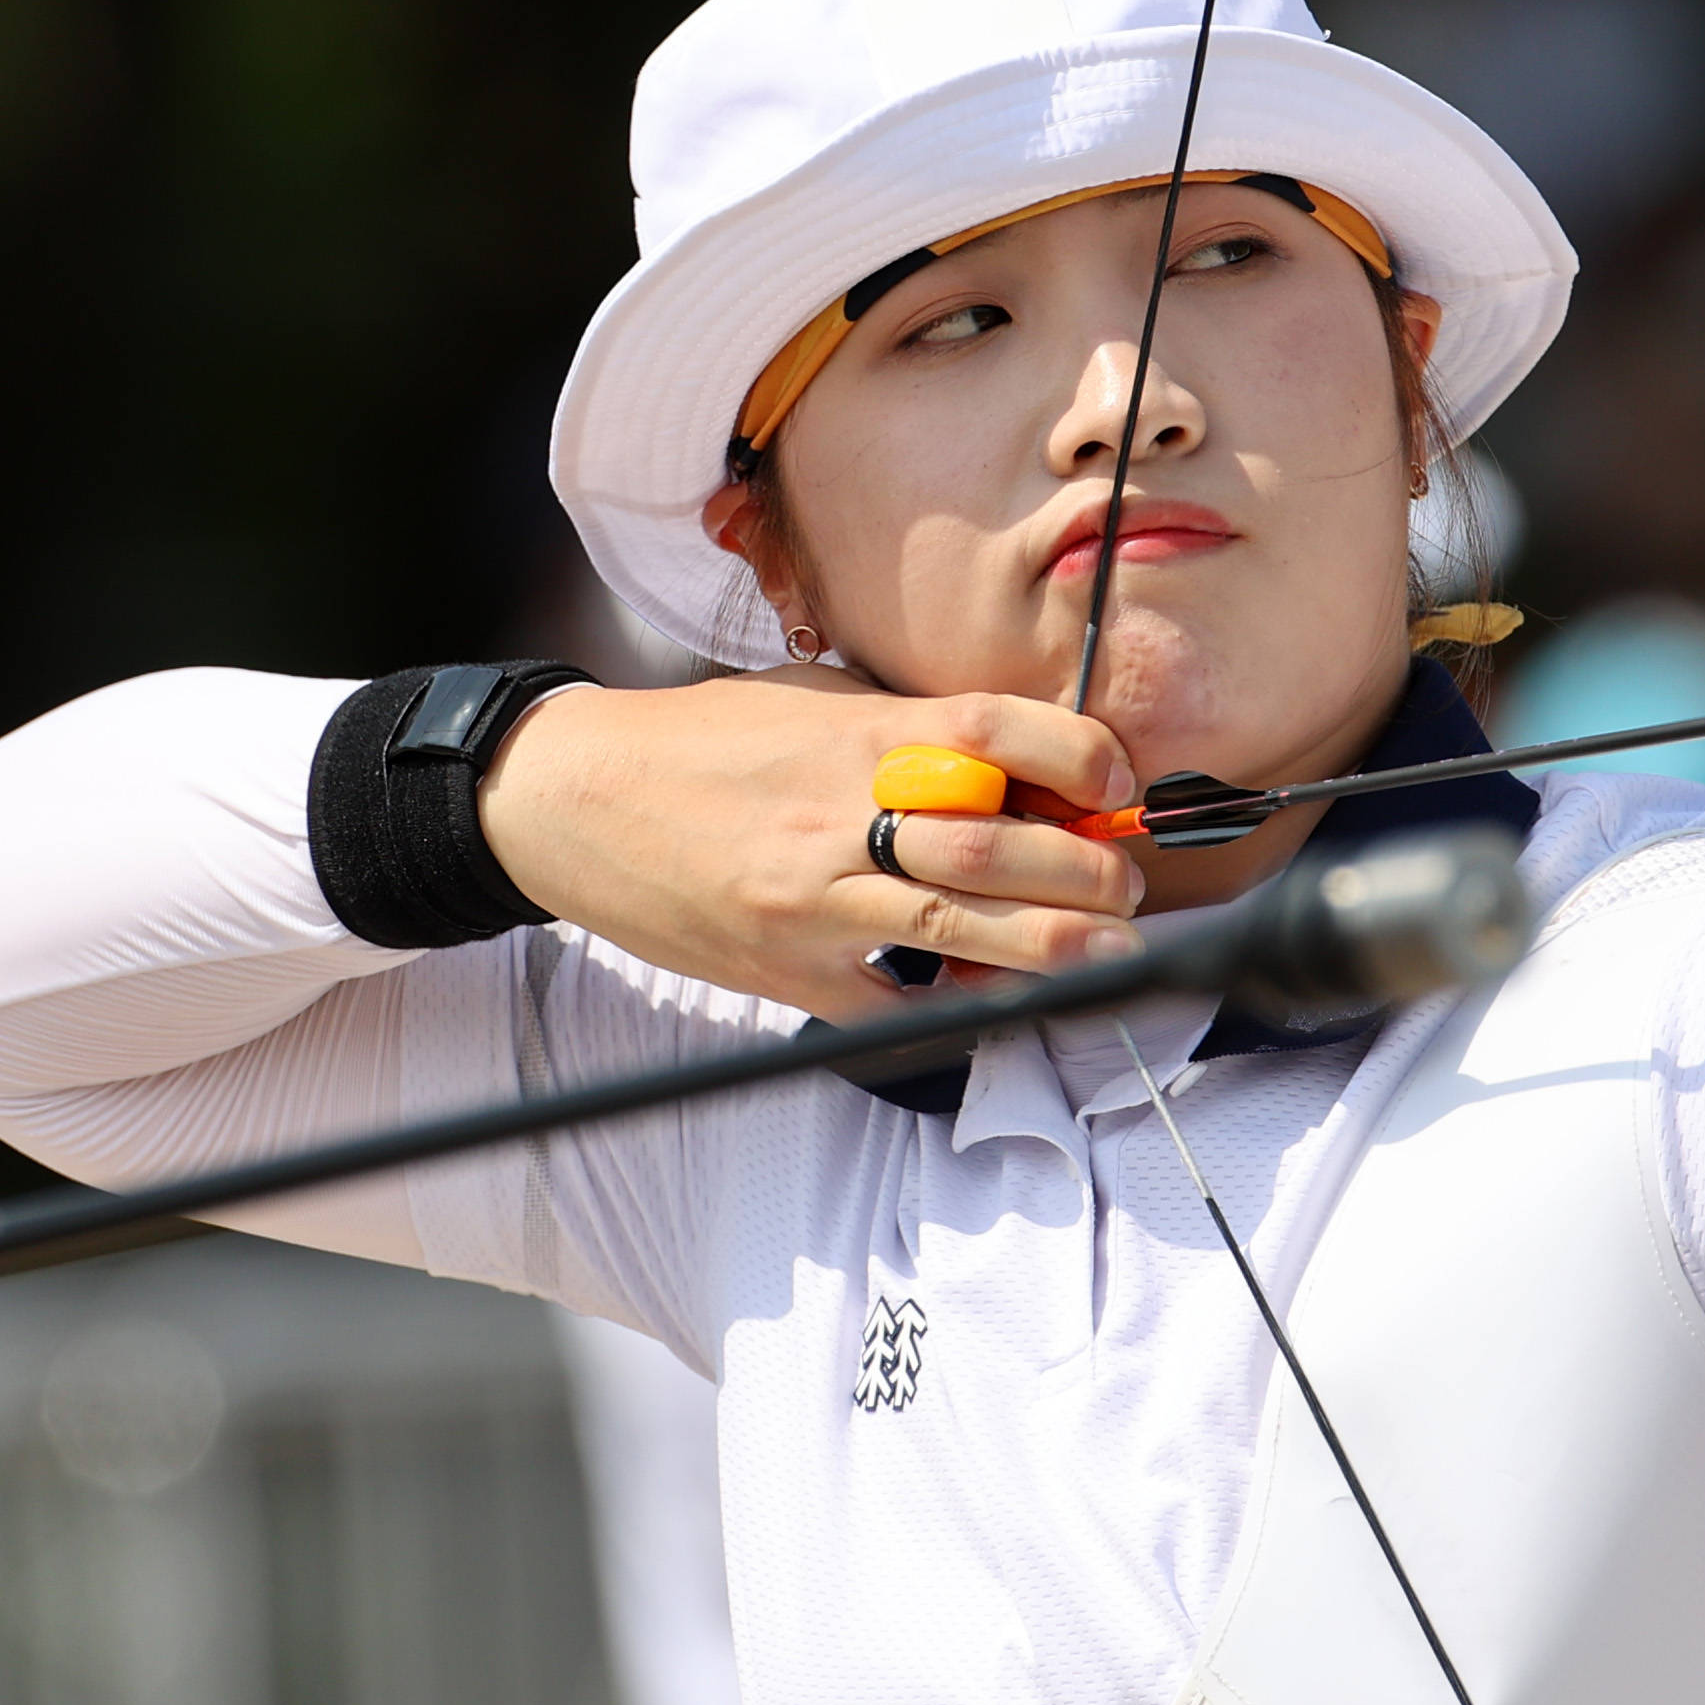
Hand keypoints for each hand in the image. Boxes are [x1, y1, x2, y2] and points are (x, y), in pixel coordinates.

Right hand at [478, 673, 1141, 1020]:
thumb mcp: (821, 701)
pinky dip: (963, 1002)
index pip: (1001, 733)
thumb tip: (1038, 766)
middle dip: (1090, 870)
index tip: (1117, 781)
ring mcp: (815, 904)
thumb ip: (919, 729)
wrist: (578, 803)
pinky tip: (1000, 990)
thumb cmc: (712, 743)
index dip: (1084, 756)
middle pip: (1002, 846)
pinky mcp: (792, 974)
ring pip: (965, 933)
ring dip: (1060, 945)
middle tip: (1126, 882)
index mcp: (860, 736)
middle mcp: (841, 817)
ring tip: (1112, 945)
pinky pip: (901, 1003)